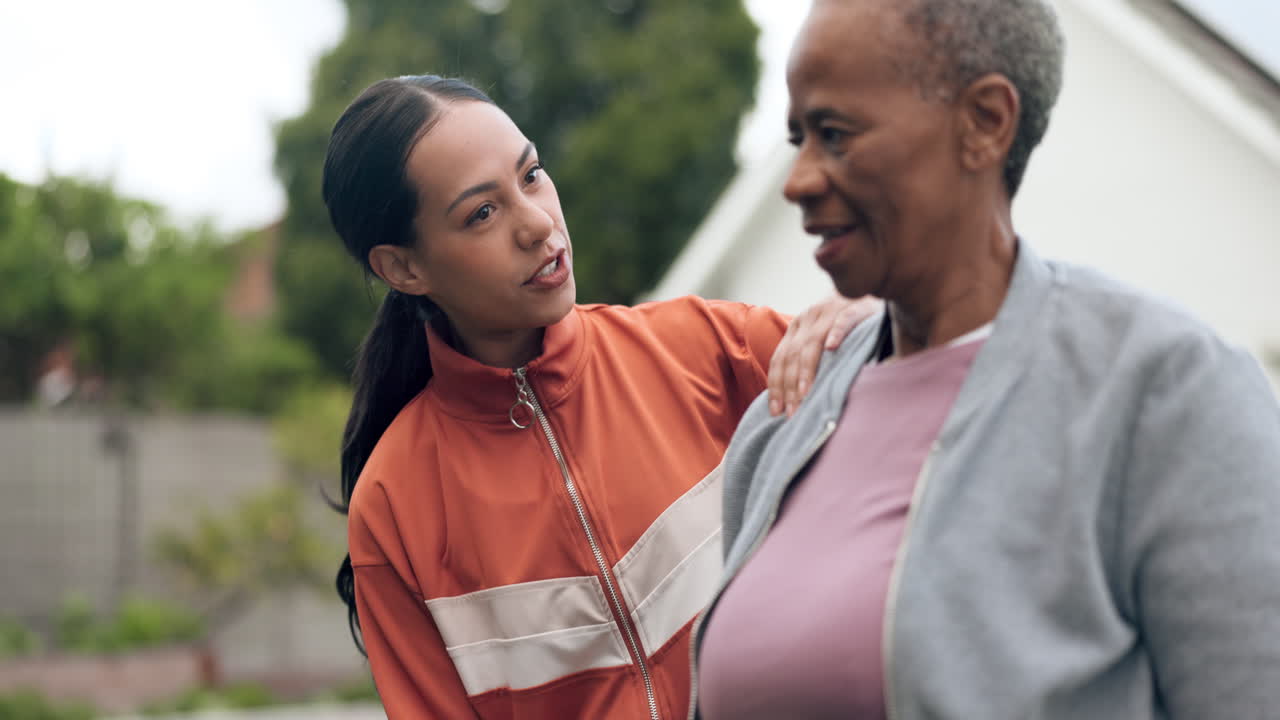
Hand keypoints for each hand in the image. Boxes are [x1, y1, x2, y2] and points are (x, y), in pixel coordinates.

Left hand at [768, 294, 881, 416]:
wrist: (865, 285)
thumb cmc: (842, 321)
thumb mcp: (819, 337)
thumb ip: (807, 358)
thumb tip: (795, 396)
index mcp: (797, 328)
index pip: (779, 359)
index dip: (776, 386)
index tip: (775, 411)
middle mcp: (807, 319)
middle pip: (791, 356)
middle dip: (788, 387)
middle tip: (791, 413)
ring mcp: (828, 312)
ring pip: (811, 343)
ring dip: (806, 370)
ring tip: (804, 394)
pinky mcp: (851, 307)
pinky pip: (842, 321)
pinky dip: (836, 333)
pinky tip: (832, 348)